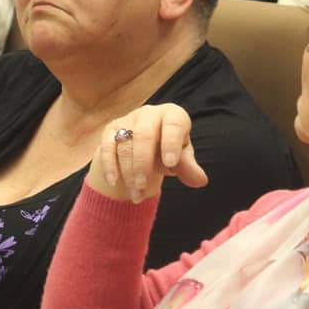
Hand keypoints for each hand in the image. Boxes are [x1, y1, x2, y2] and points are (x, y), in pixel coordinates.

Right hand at [91, 104, 207, 202]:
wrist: (143, 146)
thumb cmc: (168, 150)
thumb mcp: (181, 158)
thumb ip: (188, 167)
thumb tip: (201, 180)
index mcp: (172, 115)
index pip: (173, 125)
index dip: (171, 143)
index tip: (171, 163)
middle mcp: (149, 113)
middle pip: (144, 135)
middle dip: (142, 162)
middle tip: (142, 186)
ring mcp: (128, 120)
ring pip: (124, 144)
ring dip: (128, 172)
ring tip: (135, 194)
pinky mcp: (111, 130)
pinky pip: (107, 146)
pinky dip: (109, 165)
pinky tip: (113, 181)